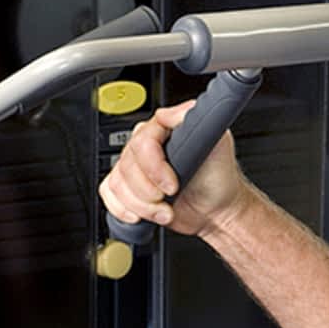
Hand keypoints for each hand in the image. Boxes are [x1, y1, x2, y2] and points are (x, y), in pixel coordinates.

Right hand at [98, 100, 255, 238]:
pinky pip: (109, 194)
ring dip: (142, 206)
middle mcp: (145, 147)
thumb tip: (169, 113)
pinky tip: (143, 214)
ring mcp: (135, 167)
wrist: (217, 208)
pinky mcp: (127, 187)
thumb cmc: (219, 176)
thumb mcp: (219, 141)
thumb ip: (195, 119)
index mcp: (162, 130)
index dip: (154, 168)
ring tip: (165, 210)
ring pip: (117, 184)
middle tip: (171, 196)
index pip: (141, 143)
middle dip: (149, 191)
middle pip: (127, 167)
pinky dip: (123, 209)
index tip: (173, 185)